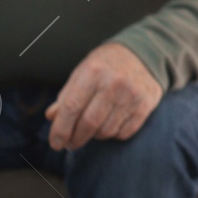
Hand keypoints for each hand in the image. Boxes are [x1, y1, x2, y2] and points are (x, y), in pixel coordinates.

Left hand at [46, 43, 162, 150]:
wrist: (142, 53)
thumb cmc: (105, 66)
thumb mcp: (82, 73)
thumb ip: (66, 96)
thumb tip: (52, 117)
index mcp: (93, 71)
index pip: (71, 107)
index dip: (60, 129)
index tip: (56, 143)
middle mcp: (114, 82)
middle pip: (88, 123)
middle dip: (76, 139)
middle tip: (71, 144)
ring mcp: (132, 94)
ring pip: (106, 131)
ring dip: (95, 136)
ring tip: (92, 129)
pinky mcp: (145, 105)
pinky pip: (123, 133)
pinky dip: (113, 134)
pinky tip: (111, 124)